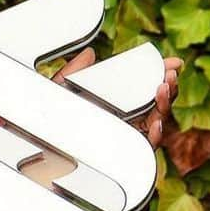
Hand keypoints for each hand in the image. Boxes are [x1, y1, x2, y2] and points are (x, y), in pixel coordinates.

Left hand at [52, 47, 181, 147]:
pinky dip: (155, 136)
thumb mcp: (56, 93)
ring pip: (155, 124)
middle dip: (169, 87)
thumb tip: (90, 54)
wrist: (36, 153)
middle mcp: (123, 121)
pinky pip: (143, 149)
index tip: (173, 62)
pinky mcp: (121, 157)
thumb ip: (72, 72)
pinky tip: (157, 123)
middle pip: (156, 104)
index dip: (160, 74)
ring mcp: (124, 138)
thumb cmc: (46, 123)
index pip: (144, 87)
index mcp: (114, 103)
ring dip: (165, 106)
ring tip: (164, 88)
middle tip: (172, 73)